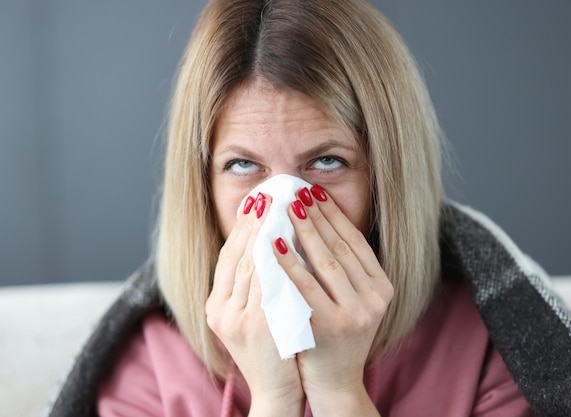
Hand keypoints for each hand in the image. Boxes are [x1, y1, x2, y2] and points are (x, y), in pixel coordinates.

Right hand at [206, 193, 303, 415]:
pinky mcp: (261, 328)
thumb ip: (253, 285)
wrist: (277, 392)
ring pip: (253, 264)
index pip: (228, 256)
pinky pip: (270, 283)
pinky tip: (291, 237)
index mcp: (216, 307)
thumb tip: (267, 243)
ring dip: (269, 232)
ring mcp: (240, 321)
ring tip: (283, 206)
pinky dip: (279, 258)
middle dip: (257, 221)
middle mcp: (222, 312)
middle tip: (270, 192)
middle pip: (239, 255)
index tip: (256, 200)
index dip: (243, 226)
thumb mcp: (253, 316)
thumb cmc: (271, 350)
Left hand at [274, 185, 393, 415]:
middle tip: (295, 191)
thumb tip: (317, 220)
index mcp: (381, 287)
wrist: (334, 383)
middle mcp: (374, 298)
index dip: (334, 215)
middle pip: (340, 247)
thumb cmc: (335, 336)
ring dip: (304, 230)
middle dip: (316, 216)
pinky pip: (305, 287)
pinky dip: (288, 262)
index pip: (355, 242)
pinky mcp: (331, 327)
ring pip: (326, 261)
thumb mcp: (350, 300)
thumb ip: (343, 268)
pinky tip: (273, 243)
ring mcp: (355, 313)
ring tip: (285, 207)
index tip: (314, 192)